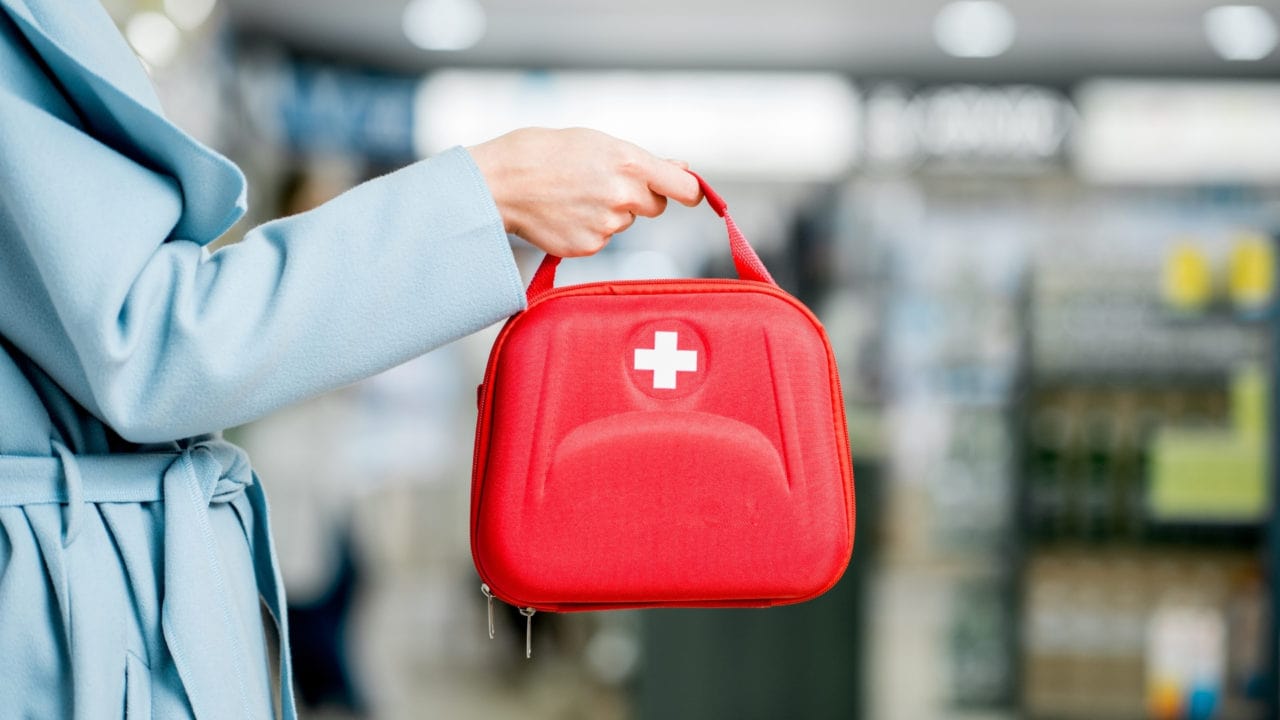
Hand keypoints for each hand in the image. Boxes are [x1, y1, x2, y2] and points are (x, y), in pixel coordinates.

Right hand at [468, 128, 701, 256]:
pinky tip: (565, 213)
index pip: (685, 189)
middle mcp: (623, 196)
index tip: (690, 194)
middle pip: (655, 207)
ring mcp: (607, 225)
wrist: (500, 182)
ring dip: (609, 212)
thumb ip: (643, 160)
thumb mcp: (597, 142)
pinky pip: (603, 239)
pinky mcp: (589, 247)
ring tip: (573, 195)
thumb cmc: (545, 153)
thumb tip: (683, 169)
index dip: (690, 192)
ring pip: (625, 222)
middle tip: (602, 183)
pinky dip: (589, 229)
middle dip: (638, 198)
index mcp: (629, 162)